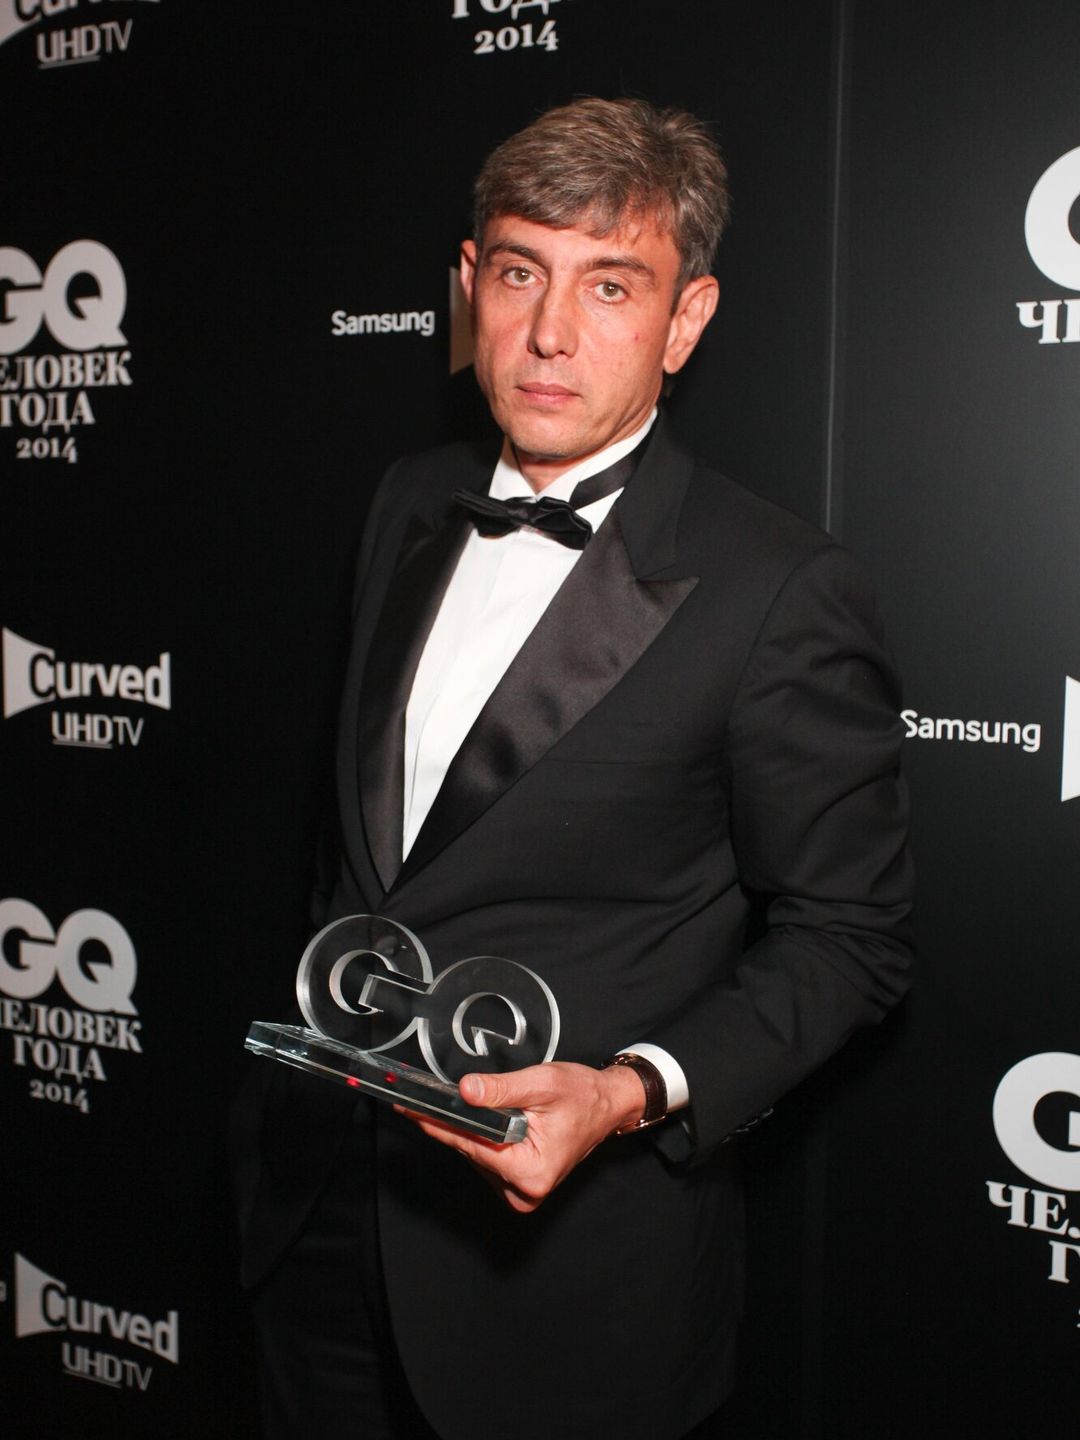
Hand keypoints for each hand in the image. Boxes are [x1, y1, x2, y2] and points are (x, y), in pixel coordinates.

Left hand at [399, 1061, 645, 1211]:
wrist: (608, 1105)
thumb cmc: (583, 1095)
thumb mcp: (542, 1083)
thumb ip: (502, 1089)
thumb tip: (465, 1092)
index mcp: (530, 1172)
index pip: (471, 1145)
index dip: (438, 1125)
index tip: (410, 1110)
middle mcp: (524, 1190)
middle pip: (471, 1151)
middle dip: (456, 1123)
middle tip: (432, 1096)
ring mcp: (521, 1190)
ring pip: (477, 1155)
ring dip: (472, 1129)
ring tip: (481, 1102)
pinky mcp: (519, 1183)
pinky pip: (488, 1158)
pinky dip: (483, 1137)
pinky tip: (490, 1119)